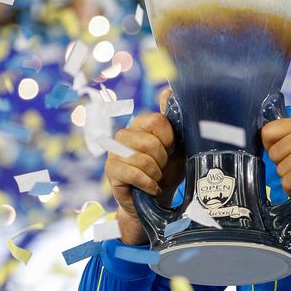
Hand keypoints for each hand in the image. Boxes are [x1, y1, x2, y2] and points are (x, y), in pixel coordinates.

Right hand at [105, 88, 184, 243]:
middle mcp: (125, 134)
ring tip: (156, 177)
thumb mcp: (179, 145)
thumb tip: (167, 90)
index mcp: (142, 124)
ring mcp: (115, 152)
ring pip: (143, 159)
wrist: (156, 200)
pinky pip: (134, 174)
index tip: (172, 149)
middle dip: (163, 159)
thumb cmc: (169, 170)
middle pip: (151, 142)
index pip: (157, 120)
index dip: (169, 139)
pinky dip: (148, 184)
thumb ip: (174, 119)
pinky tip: (151, 187)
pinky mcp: (110, 170)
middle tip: (162, 166)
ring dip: (156, 173)